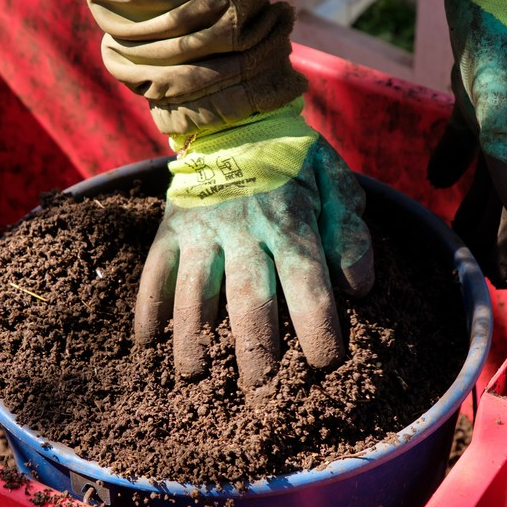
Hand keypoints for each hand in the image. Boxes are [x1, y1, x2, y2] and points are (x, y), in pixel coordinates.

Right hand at [134, 99, 373, 388]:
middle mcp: (243, 228)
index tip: (324, 363)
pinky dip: (148, 312)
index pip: (306, 280)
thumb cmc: (292, 161)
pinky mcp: (168, 230)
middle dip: (256, 349)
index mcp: (290, 218)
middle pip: (248, 298)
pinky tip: (149, 346)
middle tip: (262, 389)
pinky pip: (153, 275)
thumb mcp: (334, 179)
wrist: (230, 117)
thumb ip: (350, 230)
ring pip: (194, 293)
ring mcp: (200, 230)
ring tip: (198, 377)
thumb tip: (358, 286)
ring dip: (194, 340)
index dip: (317, 325)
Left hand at [429, 0, 506, 287]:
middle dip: (493, 237)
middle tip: (474, 275)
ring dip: (472, 209)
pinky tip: (435, 179)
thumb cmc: (501, 43)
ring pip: (488, 177)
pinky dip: (453, 162)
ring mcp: (501, 117)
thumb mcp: (502, 99)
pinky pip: (467, 140)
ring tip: (454, 241)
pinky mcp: (477, 97)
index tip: (504, 282)